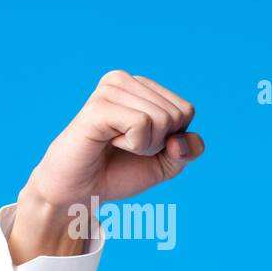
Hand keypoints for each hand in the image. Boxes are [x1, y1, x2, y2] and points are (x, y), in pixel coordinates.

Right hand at [9, 71, 203, 262]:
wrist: (82, 190)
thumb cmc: (120, 171)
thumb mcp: (167, 164)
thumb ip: (189, 149)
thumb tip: (182, 140)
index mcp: (140, 86)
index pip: (186, 110)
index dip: (173, 139)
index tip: (143, 144)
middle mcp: (123, 80)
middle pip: (177, 115)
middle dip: (159, 142)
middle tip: (127, 147)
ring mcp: (108, 90)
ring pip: (161, 119)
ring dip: (146, 145)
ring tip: (116, 144)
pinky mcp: (98, 107)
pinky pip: (141, 124)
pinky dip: (134, 145)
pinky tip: (110, 142)